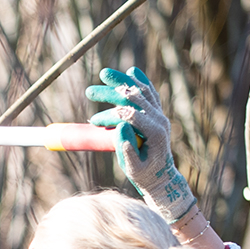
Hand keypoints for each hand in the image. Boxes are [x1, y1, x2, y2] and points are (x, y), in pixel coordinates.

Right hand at [86, 66, 195, 222]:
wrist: (161, 176)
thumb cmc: (144, 175)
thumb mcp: (133, 168)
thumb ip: (127, 149)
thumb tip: (120, 126)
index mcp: (155, 133)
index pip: (131, 115)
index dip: (110, 116)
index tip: (93, 121)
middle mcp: (160, 120)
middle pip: (135, 99)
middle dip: (111, 93)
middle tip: (89, 91)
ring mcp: (159, 115)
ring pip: (142, 92)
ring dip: (122, 82)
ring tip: (104, 73)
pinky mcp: (156, 114)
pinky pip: (150, 94)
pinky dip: (140, 82)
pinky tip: (131, 72)